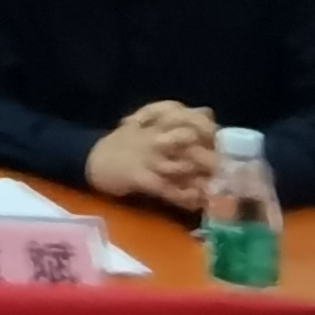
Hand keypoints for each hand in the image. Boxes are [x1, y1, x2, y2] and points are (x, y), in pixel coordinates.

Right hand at [81, 106, 218, 211]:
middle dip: (208, 152)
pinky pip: (167, 189)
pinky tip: (196, 202)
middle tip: (224, 168)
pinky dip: (184, 197)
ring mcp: (147, 158)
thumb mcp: (147, 123)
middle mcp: (153, 136)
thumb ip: (177, 117)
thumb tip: (208, 112)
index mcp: (155, 121)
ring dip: (201, 177)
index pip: (184, 114)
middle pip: (187, 137)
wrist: (91, 160)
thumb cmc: (123, 142)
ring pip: (181, 165)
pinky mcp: (141, 178)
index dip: (205, 125)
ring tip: (218, 188)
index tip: (219, 139)